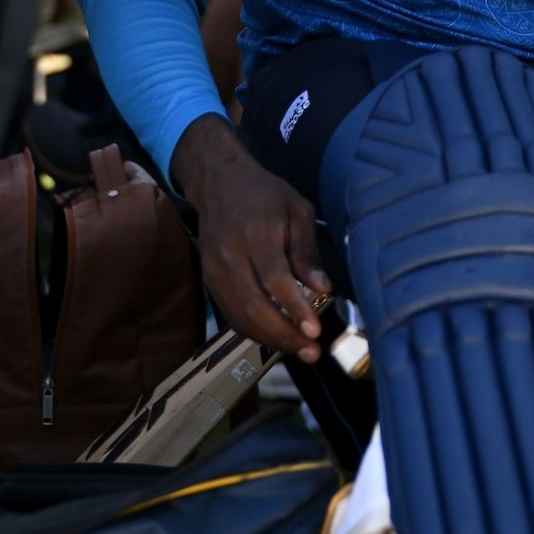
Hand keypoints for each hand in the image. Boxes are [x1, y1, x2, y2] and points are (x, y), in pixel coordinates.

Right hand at [172, 115, 330, 360]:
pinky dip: (252, 331)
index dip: (294, 308)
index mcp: (254, 233)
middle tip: (311, 351)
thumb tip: (324, 289)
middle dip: (283, 334)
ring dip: (269, 339)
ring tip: (298, 350)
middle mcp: (229, 254)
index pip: (274, 278)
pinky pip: (229, 314)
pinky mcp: (208, 280)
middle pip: (253, 305)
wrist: (219, 182)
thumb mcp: (297, 210)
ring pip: (238, 315)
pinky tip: (275, 338)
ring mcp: (213, 269)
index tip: (315, 331)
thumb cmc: (264, 194)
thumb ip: (307, 252)